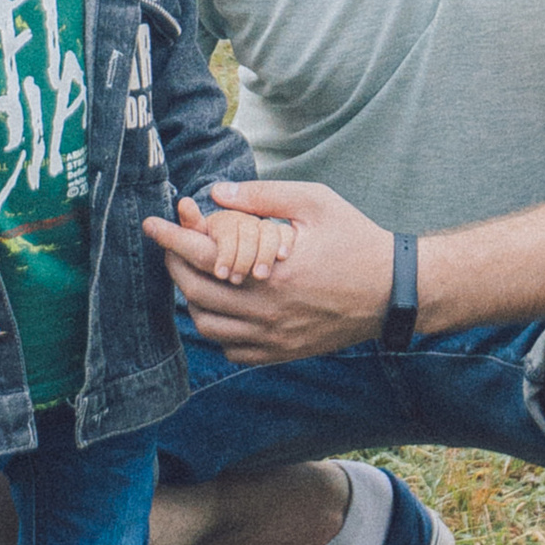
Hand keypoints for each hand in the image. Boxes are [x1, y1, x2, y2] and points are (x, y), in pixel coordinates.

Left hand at [142, 180, 393, 361]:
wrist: (393, 291)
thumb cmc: (355, 239)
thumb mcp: (314, 203)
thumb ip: (262, 196)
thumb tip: (215, 192)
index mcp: (270, 270)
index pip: (201, 254)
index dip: (170, 237)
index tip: (152, 224)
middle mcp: (267, 309)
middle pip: (195, 292)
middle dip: (176, 265)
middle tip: (174, 245)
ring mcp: (273, 336)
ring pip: (208, 325)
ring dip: (193, 298)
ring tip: (197, 273)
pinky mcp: (282, 352)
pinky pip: (232, 349)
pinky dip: (217, 328)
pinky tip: (223, 305)